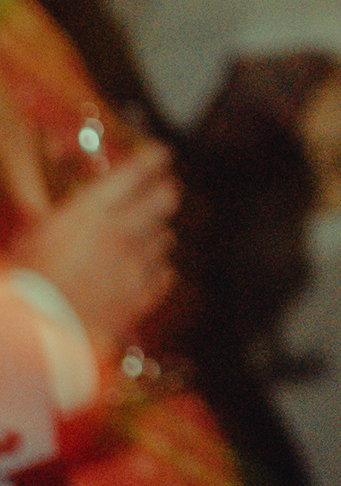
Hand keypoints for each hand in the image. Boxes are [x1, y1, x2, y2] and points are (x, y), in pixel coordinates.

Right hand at [10, 141, 177, 362]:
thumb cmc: (28, 280)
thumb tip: (66, 208)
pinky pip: (165, 275)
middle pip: (164, 200)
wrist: (39, 331)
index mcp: (92, 210)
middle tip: (163, 189)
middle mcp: (122, 231)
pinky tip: (151, 270)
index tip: (161, 154)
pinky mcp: (142, 296)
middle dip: (165, 191)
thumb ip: (58, 215)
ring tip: (149, 234)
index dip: (154, 159)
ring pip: (165, 237)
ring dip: (158, 233)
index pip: (136, 172)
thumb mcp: (35, 234)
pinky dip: (159, 270)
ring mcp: (136, 265)